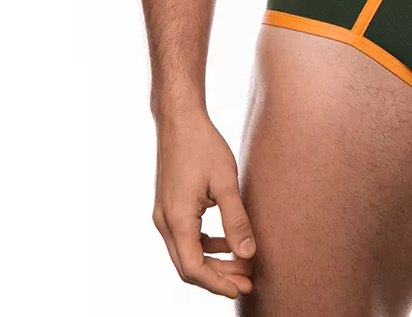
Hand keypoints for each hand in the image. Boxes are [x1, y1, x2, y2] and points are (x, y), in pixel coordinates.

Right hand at [152, 109, 255, 297]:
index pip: (194, 268)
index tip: (241, 289)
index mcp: (176, 219)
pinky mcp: (169, 206)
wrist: (180, 120)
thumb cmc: (203, 146)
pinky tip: (227, 242)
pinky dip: (205, 245)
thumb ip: (237, 220)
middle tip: (247, 283)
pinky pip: (185, 237)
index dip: (217, 283)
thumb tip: (247, 254)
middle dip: (218, 277)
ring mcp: (164, 214)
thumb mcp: (226, 183)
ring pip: (186, 253)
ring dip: (213, 262)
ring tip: (242, 264)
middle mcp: (164, 222)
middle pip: (188, 266)